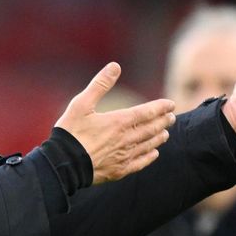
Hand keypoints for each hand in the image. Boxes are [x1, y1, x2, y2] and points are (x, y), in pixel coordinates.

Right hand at [55, 63, 175, 184]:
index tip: (170, 104)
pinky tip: (154, 153)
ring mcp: (124, 156)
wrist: (64, 164)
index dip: (160, 108)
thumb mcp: (81, 104)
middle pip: (151, 129)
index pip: (147, 112)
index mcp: (118, 121)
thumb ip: (100, 85)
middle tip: (172, 117)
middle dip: (163, 121)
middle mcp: (126, 139)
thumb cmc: (71, 132)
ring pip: (148, 145)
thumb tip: (115, 66)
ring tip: (165, 133)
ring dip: (159, 138)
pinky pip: (140, 163)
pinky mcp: (119, 170)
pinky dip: (150, 157)